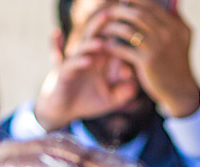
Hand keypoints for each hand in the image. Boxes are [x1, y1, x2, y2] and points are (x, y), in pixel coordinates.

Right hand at [34, 5, 141, 130]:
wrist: (65, 111)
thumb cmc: (89, 101)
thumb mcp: (111, 99)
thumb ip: (124, 93)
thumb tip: (135, 86)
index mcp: (101, 59)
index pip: (112, 43)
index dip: (122, 43)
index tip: (133, 43)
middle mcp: (89, 56)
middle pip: (96, 36)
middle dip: (104, 28)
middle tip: (114, 21)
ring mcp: (76, 63)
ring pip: (83, 48)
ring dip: (91, 44)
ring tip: (101, 43)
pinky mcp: (64, 73)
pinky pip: (70, 64)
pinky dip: (78, 61)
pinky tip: (88, 61)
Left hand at [98, 1, 199, 117]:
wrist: (180, 90)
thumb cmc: (177, 63)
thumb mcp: (183, 38)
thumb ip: (176, 20)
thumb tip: (170, 2)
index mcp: (176, 25)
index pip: (151, 5)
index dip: (134, 1)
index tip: (123, 1)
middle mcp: (167, 33)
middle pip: (138, 14)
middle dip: (120, 11)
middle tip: (109, 13)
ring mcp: (156, 47)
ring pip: (128, 29)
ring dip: (113, 28)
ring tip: (105, 29)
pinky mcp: (146, 61)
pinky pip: (123, 48)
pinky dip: (112, 45)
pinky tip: (106, 46)